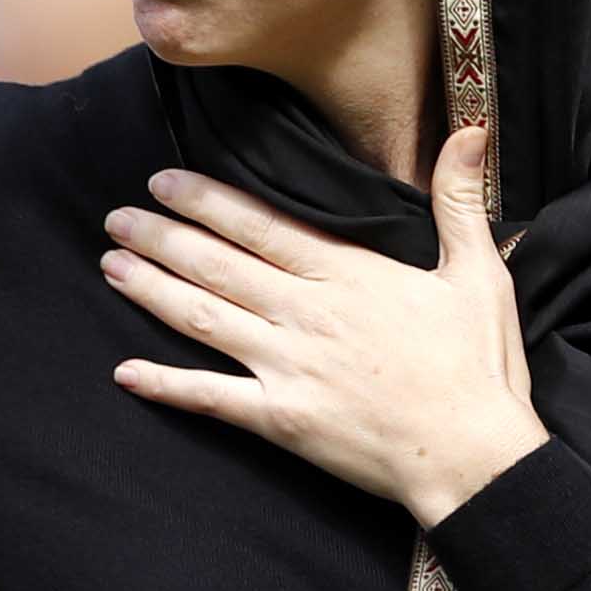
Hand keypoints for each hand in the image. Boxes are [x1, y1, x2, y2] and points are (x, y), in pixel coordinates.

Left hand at [100, 127, 545, 526]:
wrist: (475, 459)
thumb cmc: (478, 367)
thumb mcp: (479, 273)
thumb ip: (460, 201)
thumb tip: (470, 131)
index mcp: (347, 274)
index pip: (260, 226)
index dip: (206, 202)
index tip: (163, 181)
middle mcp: (306, 314)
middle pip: (217, 265)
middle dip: (161, 237)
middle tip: (117, 217)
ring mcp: (288, 367)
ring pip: (204, 319)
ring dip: (151, 290)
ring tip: (110, 264)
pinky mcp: (281, 420)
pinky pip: (211, 398)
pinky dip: (166, 384)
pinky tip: (125, 371)